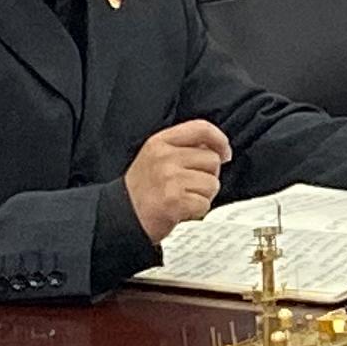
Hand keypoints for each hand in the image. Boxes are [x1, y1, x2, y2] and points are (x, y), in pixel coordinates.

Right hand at [123, 120, 232, 240]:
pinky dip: (197, 211)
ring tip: (183, 198)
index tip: (224, 153)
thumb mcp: (155, 157)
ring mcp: (169, 178)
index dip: (219, 140)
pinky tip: (181, 210)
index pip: (201, 129)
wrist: (122, 216)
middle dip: (208, 176)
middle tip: (189, 186)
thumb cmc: (143, 189)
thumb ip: (182, 148)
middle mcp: (164, 157)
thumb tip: (216, 148)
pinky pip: (204, 204)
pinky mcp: (174, 200)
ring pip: (212, 184)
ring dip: (203, 195)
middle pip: (212, 160)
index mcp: (160, 142)